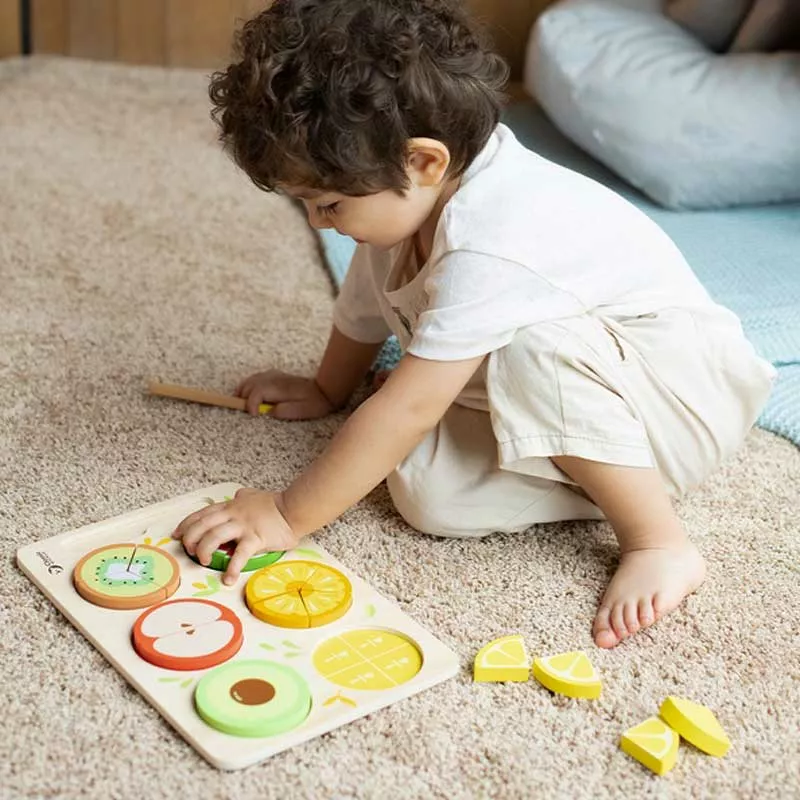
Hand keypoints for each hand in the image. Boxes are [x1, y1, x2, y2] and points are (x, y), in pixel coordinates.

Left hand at [173, 488, 299, 584]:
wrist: (294, 509)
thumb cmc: (274, 504)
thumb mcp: (253, 495)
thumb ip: (242, 496)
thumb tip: (238, 495)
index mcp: (230, 506)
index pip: (202, 514)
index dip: (186, 525)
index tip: (177, 535)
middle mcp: (233, 514)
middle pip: (202, 525)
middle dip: (190, 539)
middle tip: (190, 551)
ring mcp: (243, 526)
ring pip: (214, 536)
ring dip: (204, 550)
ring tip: (204, 562)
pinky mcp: (256, 538)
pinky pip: (240, 554)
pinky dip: (232, 568)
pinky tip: (227, 579)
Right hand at [236, 369, 333, 418]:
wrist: (324, 389)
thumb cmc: (315, 402)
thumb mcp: (302, 411)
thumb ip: (283, 411)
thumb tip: (267, 411)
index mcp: (279, 387)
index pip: (256, 392)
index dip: (251, 404)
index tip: (254, 415)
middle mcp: (273, 378)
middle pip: (248, 385)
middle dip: (244, 399)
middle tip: (248, 412)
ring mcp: (273, 375)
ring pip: (249, 380)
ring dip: (244, 392)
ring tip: (245, 405)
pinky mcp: (274, 376)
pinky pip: (255, 379)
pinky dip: (249, 387)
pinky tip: (252, 397)